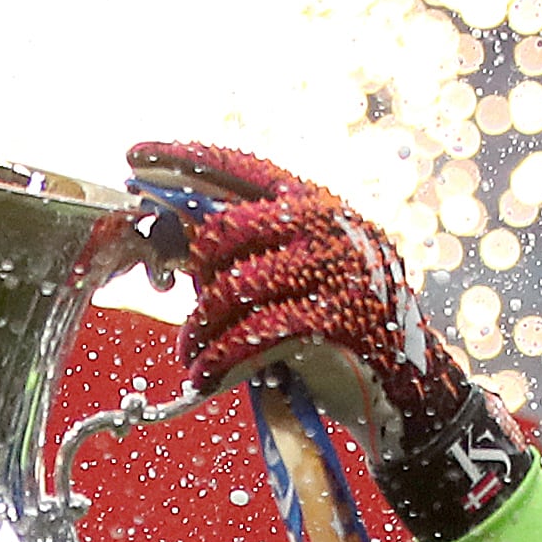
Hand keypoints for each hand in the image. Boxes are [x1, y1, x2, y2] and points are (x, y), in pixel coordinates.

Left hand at [127, 141, 529, 541]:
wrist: (405, 383)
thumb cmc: (339, 326)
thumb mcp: (299, 274)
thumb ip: (248, 252)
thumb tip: (174, 242)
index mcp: (315, 204)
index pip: (240, 168)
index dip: (184, 160)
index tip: (136, 158)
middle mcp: (326, 226)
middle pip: (225, 231)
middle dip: (191, 275)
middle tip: (182, 310)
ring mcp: (333, 269)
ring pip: (231, 288)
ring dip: (199, 329)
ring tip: (191, 354)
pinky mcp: (332, 318)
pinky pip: (251, 333)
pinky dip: (217, 357)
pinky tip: (203, 375)